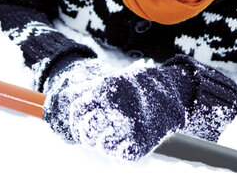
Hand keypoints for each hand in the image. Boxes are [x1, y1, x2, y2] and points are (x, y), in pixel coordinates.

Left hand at [43, 60, 187, 160]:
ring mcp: (129, 127)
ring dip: (103, 144)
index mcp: (105, 91)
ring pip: (102, 146)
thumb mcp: (113, 81)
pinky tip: (123, 142)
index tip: (78, 124)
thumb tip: (63, 100)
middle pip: (87, 131)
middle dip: (86, 134)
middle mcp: (115, 109)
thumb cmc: (138, 85)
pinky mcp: (142, 142)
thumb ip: (93, 93)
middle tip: (91, 134)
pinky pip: (121, 155)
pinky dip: (119, 151)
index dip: (75, 120)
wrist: (173, 91)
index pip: (78, 110)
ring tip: (111, 135)